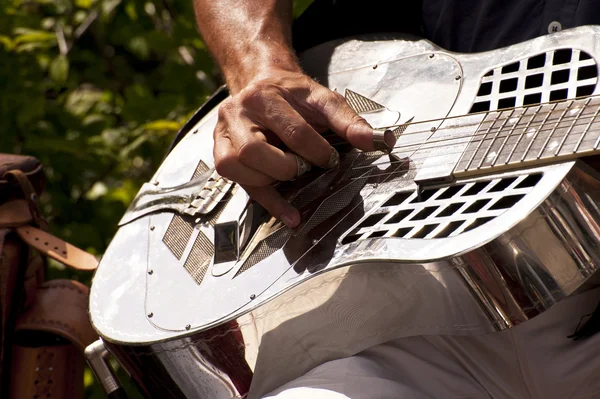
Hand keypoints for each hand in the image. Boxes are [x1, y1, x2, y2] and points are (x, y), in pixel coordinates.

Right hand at [213, 68, 393, 227]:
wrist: (262, 84)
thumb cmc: (292, 95)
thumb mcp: (322, 99)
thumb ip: (348, 121)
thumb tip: (374, 141)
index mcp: (264, 96)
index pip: (292, 131)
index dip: (316, 151)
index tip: (329, 158)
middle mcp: (236, 114)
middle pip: (254, 151)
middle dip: (287, 167)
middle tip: (305, 166)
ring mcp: (224, 135)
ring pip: (236, 167)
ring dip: (270, 180)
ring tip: (290, 172)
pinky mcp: (221, 154)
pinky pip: (240, 184)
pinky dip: (268, 202)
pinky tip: (291, 215)